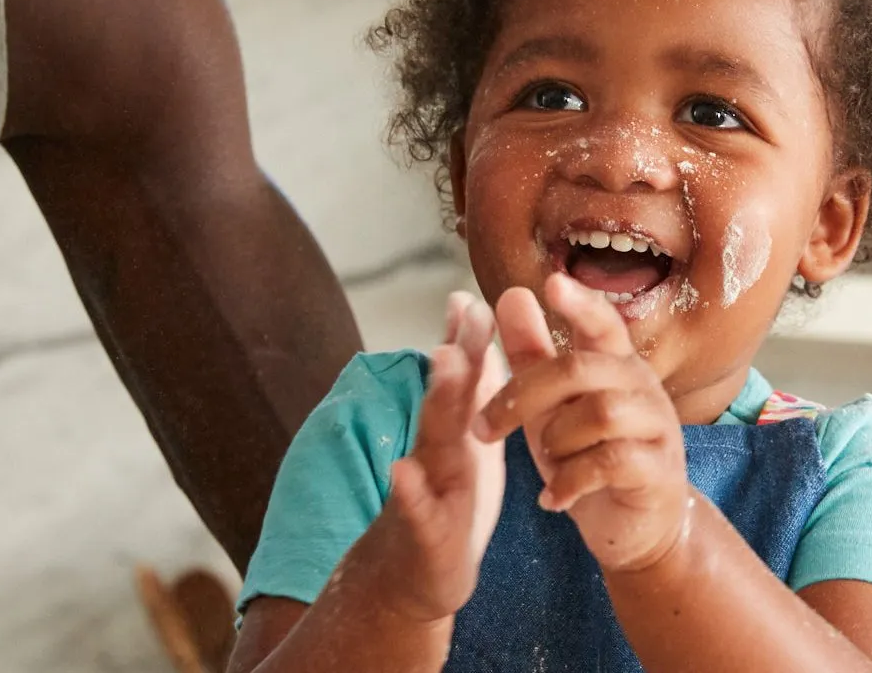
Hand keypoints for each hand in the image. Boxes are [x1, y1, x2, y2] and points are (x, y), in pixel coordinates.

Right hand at [372, 292, 507, 621]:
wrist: (414, 577)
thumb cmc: (447, 503)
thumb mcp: (461, 443)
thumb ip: (462, 390)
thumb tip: (466, 333)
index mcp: (456, 433)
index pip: (463, 380)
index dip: (468, 338)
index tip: (469, 294)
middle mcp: (438, 452)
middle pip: (448, 397)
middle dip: (459, 351)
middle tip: (468, 309)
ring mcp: (429, 490)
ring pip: (434, 441)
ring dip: (439, 399)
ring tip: (444, 359)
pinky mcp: (427, 534)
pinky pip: (419, 511)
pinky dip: (410, 492)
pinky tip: (402, 471)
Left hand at [476, 274, 689, 573]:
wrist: (634, 528)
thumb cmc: (589, 456)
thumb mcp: (551, 407)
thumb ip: (532, 354)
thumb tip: (511, 295)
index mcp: (615, 365)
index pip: (603, 323)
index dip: (580, 303)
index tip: (550, 284)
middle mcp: (641, 387)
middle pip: (579, 368)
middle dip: (522, 396)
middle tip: (482, 428)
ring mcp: (656, 428)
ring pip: (599, 413)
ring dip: (555, 442)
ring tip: (547, 468)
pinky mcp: (658, 471)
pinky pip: (610, 462)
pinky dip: (570, 482)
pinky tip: (553, 499)